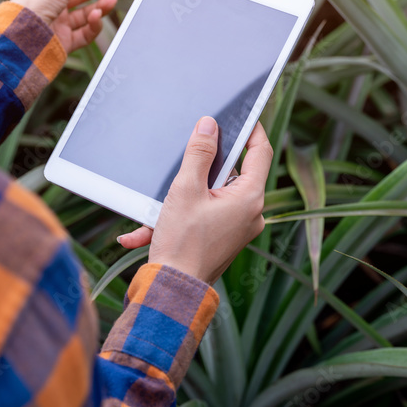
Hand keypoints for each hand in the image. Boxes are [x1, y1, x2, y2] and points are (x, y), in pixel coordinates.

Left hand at [10, 0, 124, 52]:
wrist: (20, 41)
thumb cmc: (33, 6)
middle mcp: (51, 4)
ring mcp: (57, 24)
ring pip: (85, 13)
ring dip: (100, 5)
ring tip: (112, 0)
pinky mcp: (63, 42)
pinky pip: (84, 33)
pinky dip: (93, 25)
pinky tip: (97, 17)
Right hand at [118, 117, 273, 284]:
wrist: (172, 293)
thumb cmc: (181, 243)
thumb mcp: (186, 189)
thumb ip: (199, 153)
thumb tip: (210, 125)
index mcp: (250, 198)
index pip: (260, 151)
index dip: (252, 129)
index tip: (242, 114)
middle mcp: (251, 214)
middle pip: (231, 174)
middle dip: (201, 170)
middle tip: (182, 165)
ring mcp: (238, 229)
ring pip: (211, 198)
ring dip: (181, 200)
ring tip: (154, 213)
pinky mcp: (223, 240)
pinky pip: (203, 218)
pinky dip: (178, 220)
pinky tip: (146, 231)